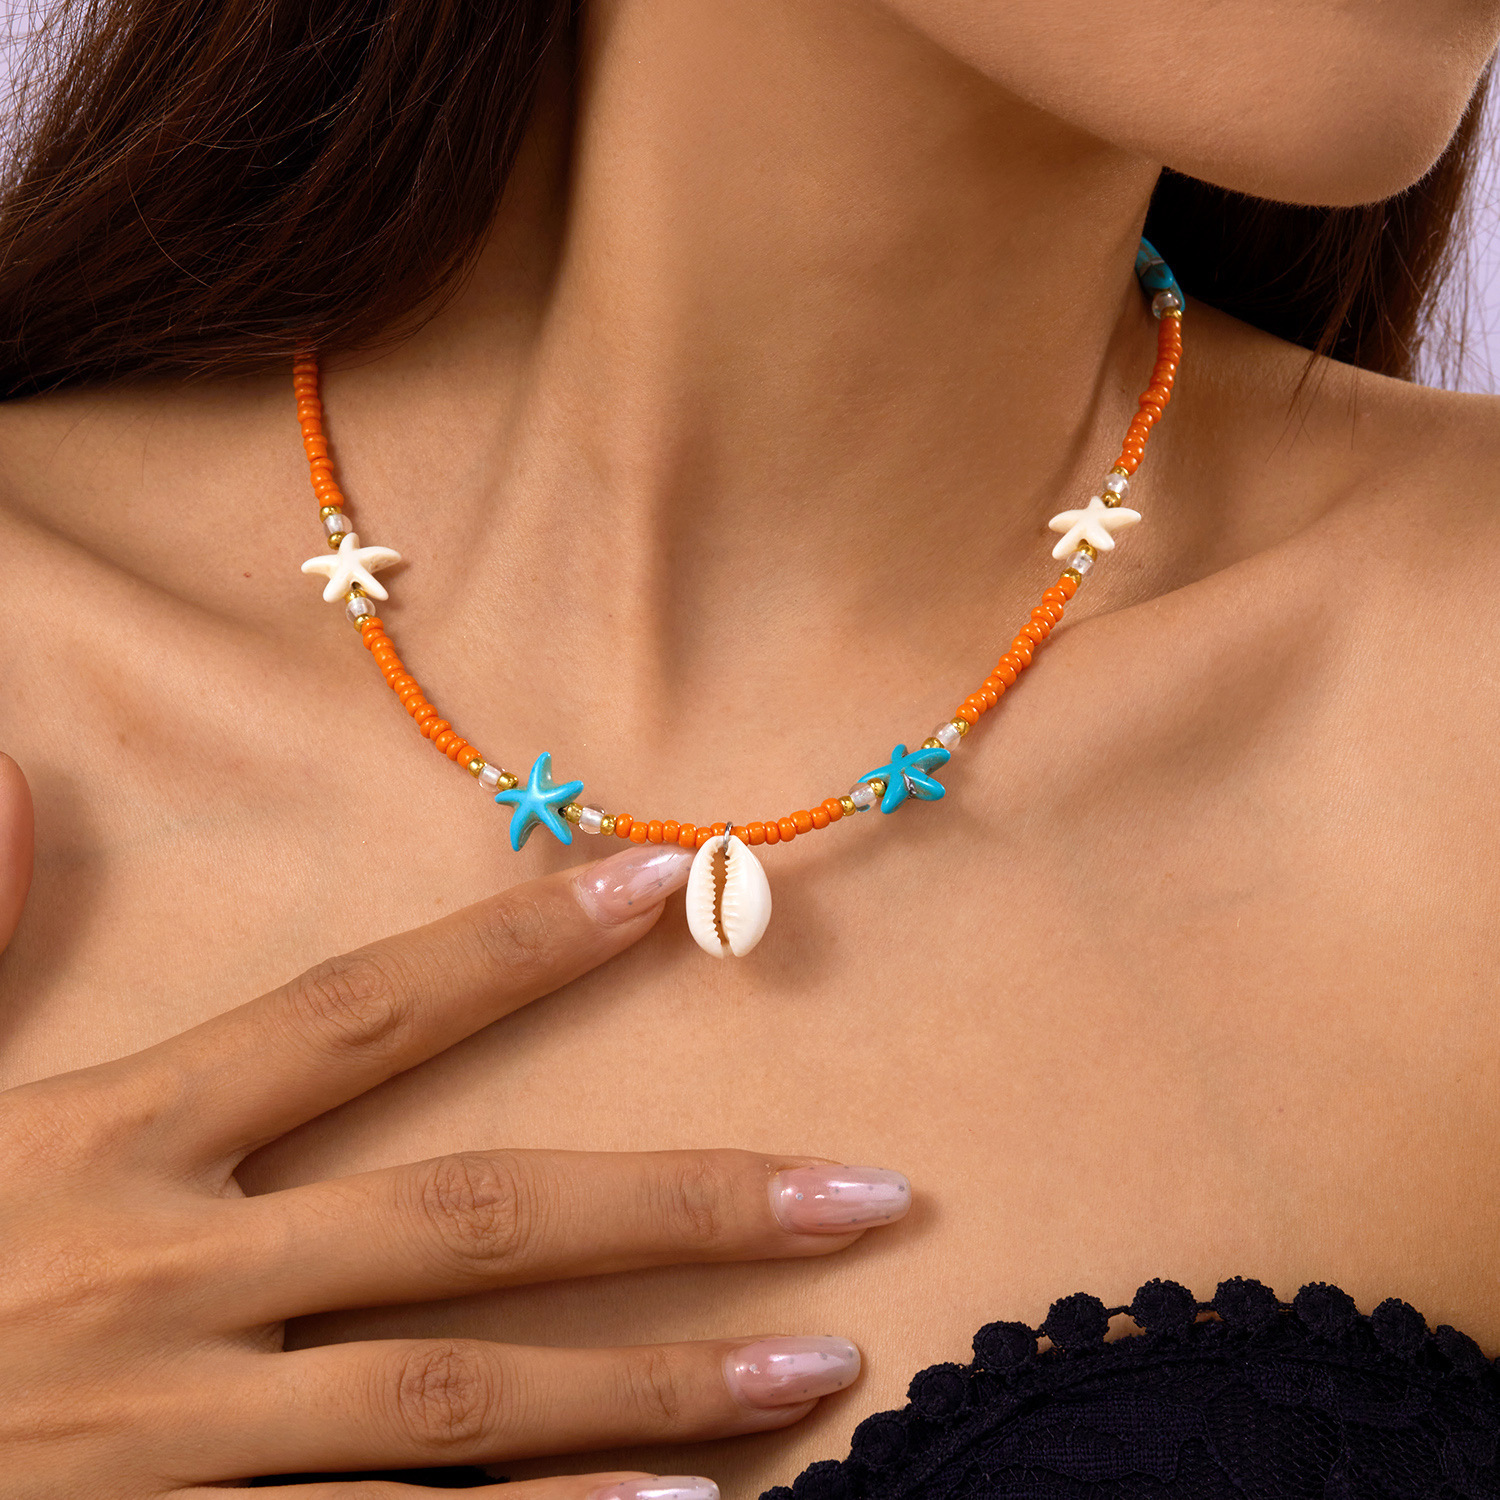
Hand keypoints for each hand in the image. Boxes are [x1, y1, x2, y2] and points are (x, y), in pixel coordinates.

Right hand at [0, 754, 910, 1499]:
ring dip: (658, 1382)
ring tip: (826, 1364)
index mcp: (118, 1137)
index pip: (365, 1012)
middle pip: (476, 1223)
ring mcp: (181, 1445)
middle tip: (864, 1195)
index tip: (664, 887)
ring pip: (465, 1406)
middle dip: (684, 1205)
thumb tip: (6, 771)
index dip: (518, 946)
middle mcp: (175, 1280)